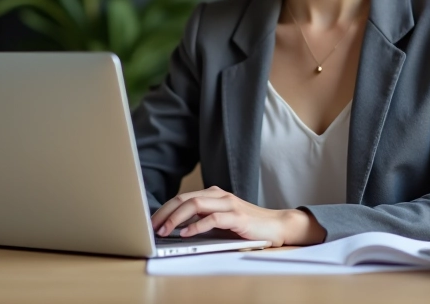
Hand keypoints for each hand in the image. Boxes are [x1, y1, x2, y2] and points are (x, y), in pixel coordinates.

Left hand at [150, 186, 324, 246]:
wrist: (277, 225)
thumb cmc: (248, 226)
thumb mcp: (222, 220)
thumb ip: (203, 219)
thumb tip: (176, 229)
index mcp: (214, 195)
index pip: (183, 197)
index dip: (165, 209)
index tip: (152, 221)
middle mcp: (220, 196)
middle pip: (185, 198)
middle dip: (166, 212)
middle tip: (152, 227)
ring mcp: (229, 205)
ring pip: (196, 204)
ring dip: (176, 218)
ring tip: (165, 230)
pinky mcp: (238, 217)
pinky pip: (213, 218)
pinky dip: (197, 226)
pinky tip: (186, 234)